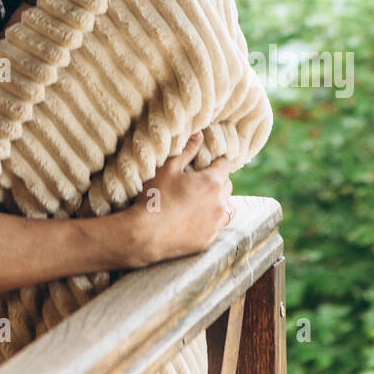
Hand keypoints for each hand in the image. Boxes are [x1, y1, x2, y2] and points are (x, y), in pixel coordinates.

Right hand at [115, 131, 233, 267]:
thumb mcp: (168, 168)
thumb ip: (187, 150)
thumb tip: (199, 134)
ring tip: (202, 199)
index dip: (216, 159)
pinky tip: (195, 218)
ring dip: (219, 201)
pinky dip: (212, 219)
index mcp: (212, 182)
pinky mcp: (208, 239)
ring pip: (228, 207)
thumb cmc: (155, 197)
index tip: (208, 160)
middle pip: (227, 185)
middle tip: (200, 178)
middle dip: (217, 179)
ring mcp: (215, 224)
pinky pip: (217, 225)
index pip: (225, 164)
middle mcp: (220, 203)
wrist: (145, 235)